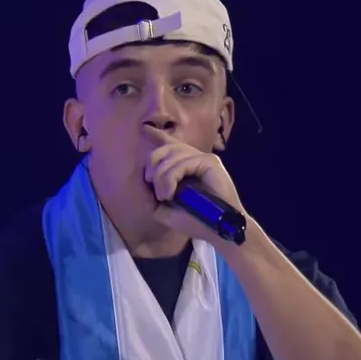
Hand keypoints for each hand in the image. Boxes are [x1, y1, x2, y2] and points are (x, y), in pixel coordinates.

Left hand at [142, 126, 246, 244]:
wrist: (218, 231)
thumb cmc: (195, 221)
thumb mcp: (165, 209)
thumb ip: (152, 194)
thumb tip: (142, 180)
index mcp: (186, 165)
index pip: (170, 144)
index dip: (157, 135)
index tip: (145, 128)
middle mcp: (194, 157)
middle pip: (165, 149)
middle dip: (152, 166)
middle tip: (154, 188)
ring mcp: (203, 158)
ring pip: (171, 156)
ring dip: (161, 178)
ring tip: (165, 197)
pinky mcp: (210, 162)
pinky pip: (182, 163)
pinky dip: (171, 178)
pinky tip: (170, 193)